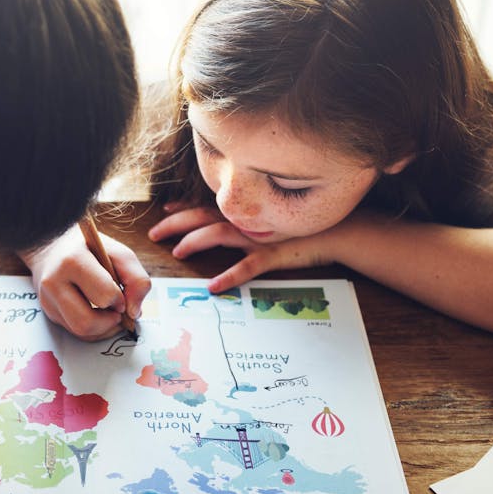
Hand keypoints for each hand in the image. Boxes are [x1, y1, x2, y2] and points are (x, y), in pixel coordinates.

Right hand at [22, 225, 150, 340]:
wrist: (54, 246)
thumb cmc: (90, 249)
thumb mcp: (118, 253)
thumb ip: (136, 279)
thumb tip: (134, 312)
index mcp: (73, 261)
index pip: (103, 295)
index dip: (119, 300)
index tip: (121, 293)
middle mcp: (54, 282)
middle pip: (86, 321)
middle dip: (109, 321)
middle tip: (117, 310)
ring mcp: (48, 299)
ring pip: (80, 331)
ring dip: (102, 328)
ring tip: (109, 314)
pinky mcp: (48, 311)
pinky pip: (74, 332)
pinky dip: (93, 329)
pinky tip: (98, 315)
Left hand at [148, 204, 331, 292]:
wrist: (337, 232)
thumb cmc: (301, 229)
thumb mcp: (269, 222)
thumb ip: (244, 223)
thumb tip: (218, 225)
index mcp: (244, 213)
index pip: (206, 207)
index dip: (183, 209)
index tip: (163, 211)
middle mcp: (247, 221)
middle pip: (203, 217)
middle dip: (176, 224)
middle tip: (154, 234)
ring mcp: (259, 236)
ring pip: (219, 234)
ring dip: (196, 241)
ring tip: (178, 252)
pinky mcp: (274, 255)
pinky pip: (248, 266)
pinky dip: (230, 276)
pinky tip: (214, 286)